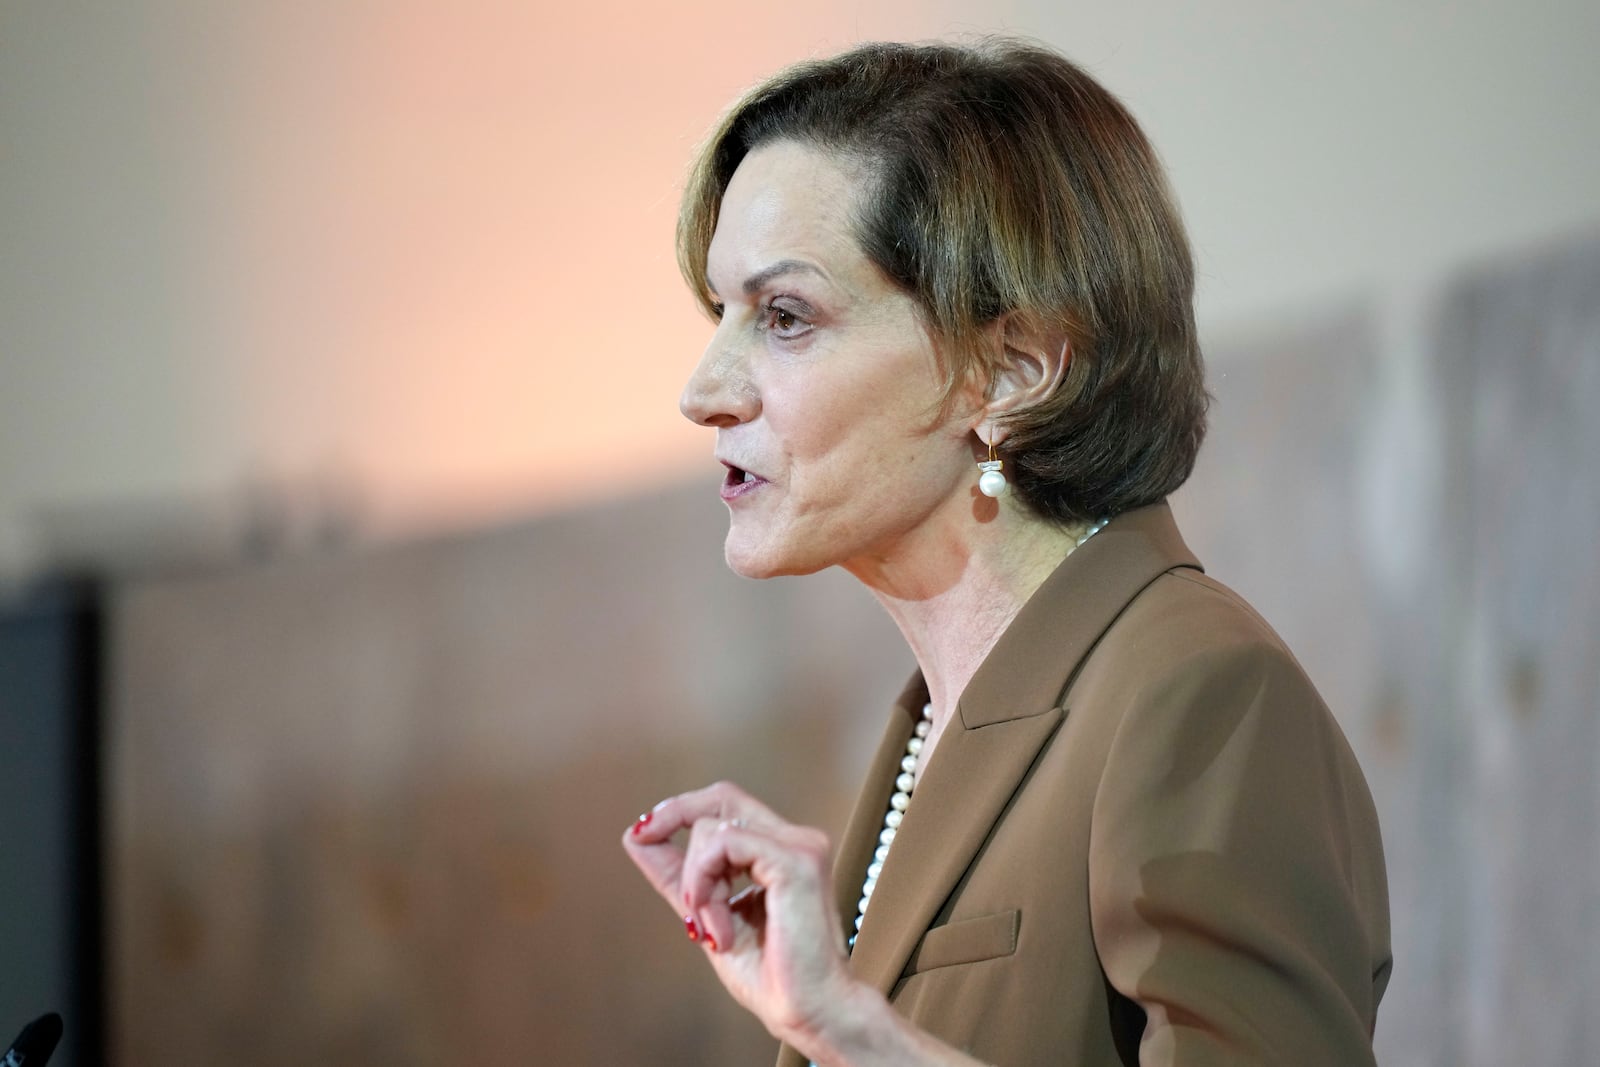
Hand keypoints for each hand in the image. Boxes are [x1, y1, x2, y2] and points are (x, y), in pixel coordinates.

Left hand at [621, 781, 857, 1046]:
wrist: (806, 1013)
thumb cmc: (771, 976)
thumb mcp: (707, 915)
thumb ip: (679, 876)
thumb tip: (637, 838)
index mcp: (781, 851)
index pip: (726, 804)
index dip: (680, 809)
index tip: (642, 834)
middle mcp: (795, 840)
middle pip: (722, 796)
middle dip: (676, 816)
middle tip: (646, 842)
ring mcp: (799, 847)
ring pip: (715, 826)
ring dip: (696, 880)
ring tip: (711, 927)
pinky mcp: (795, 861)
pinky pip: (726, 843)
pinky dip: (705, 880)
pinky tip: (715, 923)